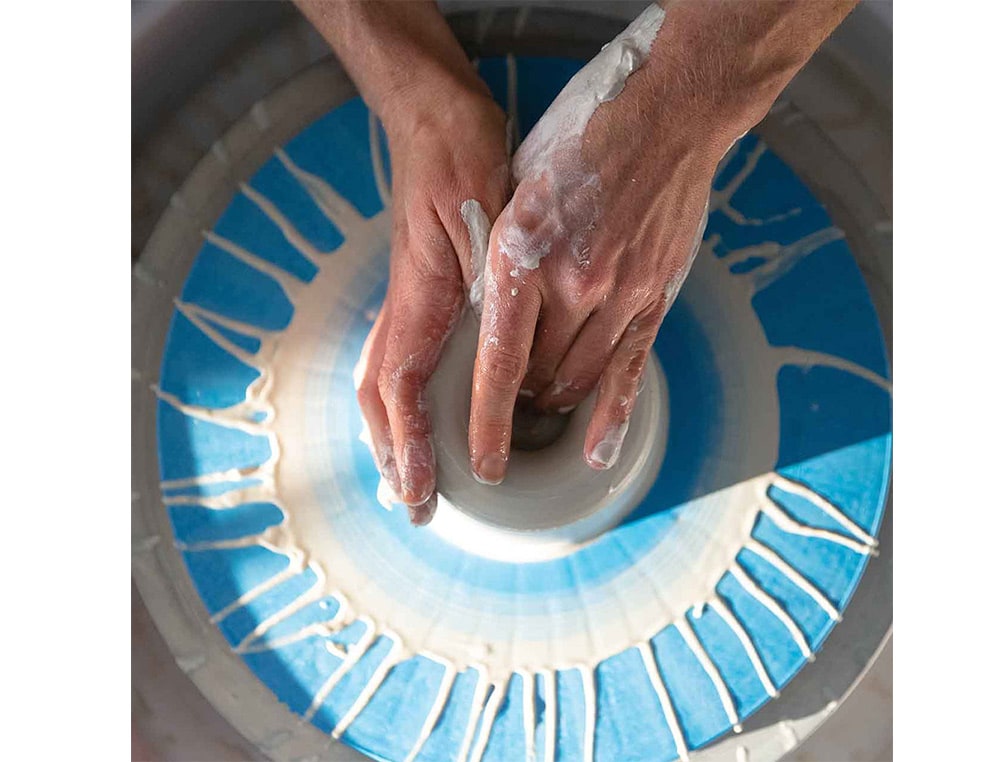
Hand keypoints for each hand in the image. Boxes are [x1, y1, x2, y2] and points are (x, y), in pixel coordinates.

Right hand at [357, 87, 509, 523]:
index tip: (421, 492)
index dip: (409, 444)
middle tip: (416, 508)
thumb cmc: (462, 159)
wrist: (437, 121)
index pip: (400, 388)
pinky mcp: (422, 295)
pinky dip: (407, 405)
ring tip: (413, 482)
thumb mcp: (483, 212)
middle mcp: (403, 308)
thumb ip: (484, 276)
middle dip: (394, 458)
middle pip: (379, 399)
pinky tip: (427, 418)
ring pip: (384, 384)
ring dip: (395, 438)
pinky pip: (403, 363)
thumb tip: (498, 342)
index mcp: (416, 298)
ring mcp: (408, 303)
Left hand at [468, 81, 721, 483]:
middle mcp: (570, 283)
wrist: (667, 114)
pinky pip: (631, 370)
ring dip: (556, 398)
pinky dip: (612, 417)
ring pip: (580, 379)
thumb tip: (484, 313)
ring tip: (543, 399)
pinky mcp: (656, 295)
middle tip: (508, 400)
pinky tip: (598, 454)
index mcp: (521, 254)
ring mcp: (620, 293)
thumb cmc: (580, 142)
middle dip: (518, 399)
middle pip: (537, 378)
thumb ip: (500, 255)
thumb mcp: (516, 188)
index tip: (479, 460)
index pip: (497, 363)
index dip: (485, 422)